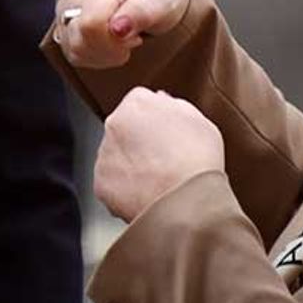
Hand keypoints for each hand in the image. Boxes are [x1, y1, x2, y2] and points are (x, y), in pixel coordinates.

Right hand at [54, 0, 190, 67]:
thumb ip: (143, 11)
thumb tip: (117, 27)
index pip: (91, 23)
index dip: (113, 43)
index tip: (136, 39)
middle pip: (78, 37)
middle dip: (109, 50)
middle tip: (132, 40)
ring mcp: (69, 2)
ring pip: (70, 46)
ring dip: (99, 54)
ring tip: (122, 41)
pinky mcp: (64, 17)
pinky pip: (68, 48)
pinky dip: (90, 54)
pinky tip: (108, 44)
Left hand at [94, 87, 224, 221]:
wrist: (186, 202)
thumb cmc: (198, 162)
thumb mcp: (200, 121)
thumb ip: (175, 105)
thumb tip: (162, 100)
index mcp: (138, 102)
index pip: (140, 104)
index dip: (154, 123)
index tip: (164, 137)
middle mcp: (114, 122)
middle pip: (124, 129)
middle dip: (139, 143)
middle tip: (163, 162)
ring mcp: (104, 152)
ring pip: (116, 156)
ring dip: (131, 166)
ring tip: (158, 183)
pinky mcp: (101, 181)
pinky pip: (112, 184)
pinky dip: (125, 190)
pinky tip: (146, 196)